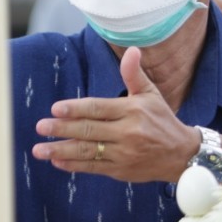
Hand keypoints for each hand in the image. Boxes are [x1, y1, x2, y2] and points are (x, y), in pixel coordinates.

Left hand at [31, 46, 195, 182]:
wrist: (181, 155)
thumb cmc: (162, 120)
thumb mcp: (151, 94)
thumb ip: (134, 74)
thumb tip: (132, 50)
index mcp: (132, 111)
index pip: (98, 108)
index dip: (75, 109)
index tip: (55, 109)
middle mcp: (127, 133)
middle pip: (89, 130)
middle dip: (62, 129)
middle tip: (40, 127)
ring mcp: (123, 154)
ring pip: (88, 152)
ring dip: (61, 151)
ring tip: (39, 150)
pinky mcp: (120, 171)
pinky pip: (93, 168)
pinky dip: (74, 165)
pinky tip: (57, 161)